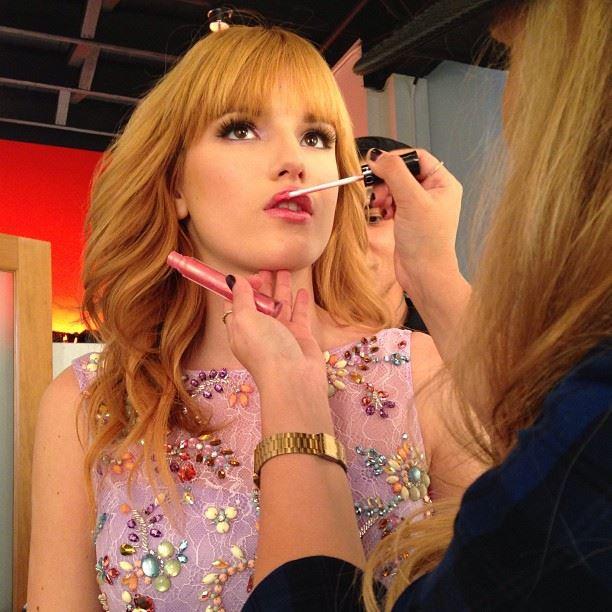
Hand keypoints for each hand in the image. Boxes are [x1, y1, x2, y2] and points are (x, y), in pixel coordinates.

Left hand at [223, 271, 331, 432]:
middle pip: (259, 302)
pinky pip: (299, 314)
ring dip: (281, 287)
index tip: (248, 276)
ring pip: (279, 304)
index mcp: (240, 328)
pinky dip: (300, 301)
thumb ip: (241, 298)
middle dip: (261, 285)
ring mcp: (280, 332)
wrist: (293, 378)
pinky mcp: (299, 335)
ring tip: (284, 270)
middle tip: (266, 269)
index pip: (236, 304)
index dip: (239, 288)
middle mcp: (259, 330)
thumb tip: (232, 279)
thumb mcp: (245, 319)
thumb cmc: (265, 350)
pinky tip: (302, 290)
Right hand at [366, 148, 462, 294]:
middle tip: (378, 191)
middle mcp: (433, 192)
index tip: (377, 166)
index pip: (417, 157)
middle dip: (386, 180)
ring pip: (394, 186)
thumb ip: (395, 174)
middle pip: (403, 171)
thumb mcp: (411, 201)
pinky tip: (383, 214)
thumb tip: (378, 156)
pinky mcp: (408, 218)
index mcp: (443, 183)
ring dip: (383, 193)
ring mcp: (420, 206)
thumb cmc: (427, 243)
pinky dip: (383, 205)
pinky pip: (391, 202)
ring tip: (380, 206)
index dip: (396, 159)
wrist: (423, 274)